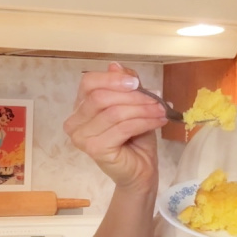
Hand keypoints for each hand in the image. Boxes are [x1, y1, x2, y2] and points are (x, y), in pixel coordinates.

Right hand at [63, 62, 168, 189]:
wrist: (139, 171)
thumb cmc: (134, 139)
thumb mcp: (133, 105)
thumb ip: (124, 85)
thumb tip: (115, 65)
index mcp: (80, 107)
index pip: (88, 83)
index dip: (112, 79)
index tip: (136, 82)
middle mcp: (74, 122)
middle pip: (101, 97)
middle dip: (133, 96)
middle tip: (157, 98)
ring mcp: (82, 137)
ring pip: (114, 112)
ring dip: (142, 109)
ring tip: (161, 110)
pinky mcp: (94, 149)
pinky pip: (122, 127)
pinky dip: (144, 122)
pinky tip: (158, 121)